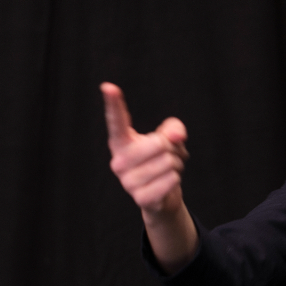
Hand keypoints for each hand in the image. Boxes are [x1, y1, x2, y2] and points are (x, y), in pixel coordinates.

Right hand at [102, 82, 188, 215]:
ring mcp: (127, 182)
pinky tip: (167, 183)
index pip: (117, 121)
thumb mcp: (169, 137)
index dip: (114, 104)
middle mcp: (118, 162)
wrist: (161, 196)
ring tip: (167, 170)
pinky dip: (176, 179)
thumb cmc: (160, 160)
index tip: (108, 87)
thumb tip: (176, 137)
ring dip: (176, 164)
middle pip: (160, 143)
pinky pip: (171, 180)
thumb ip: (173, 128)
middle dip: (172, 147)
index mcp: (121, 142)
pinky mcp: (141, 199)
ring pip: (169, 161)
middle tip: (167, 155)